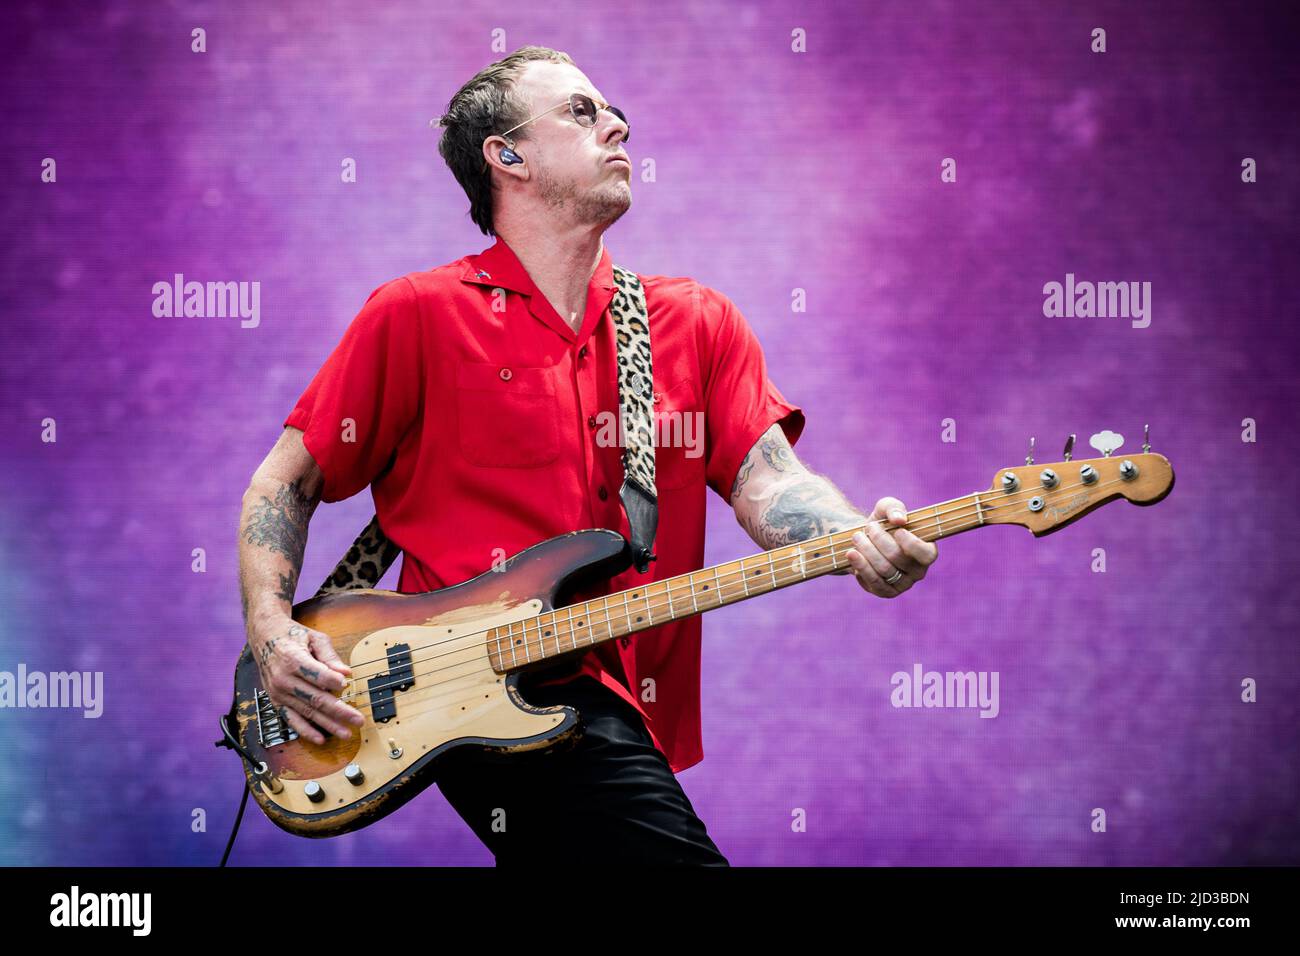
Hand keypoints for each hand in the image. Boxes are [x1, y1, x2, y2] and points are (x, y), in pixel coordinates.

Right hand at [249, 614, 365, 744]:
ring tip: (346, 733)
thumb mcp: (313, 637)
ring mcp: (279, 693)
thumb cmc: (292, 636)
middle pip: (315, 698)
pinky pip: (291, 720)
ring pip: (307, 712)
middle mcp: (283, 679)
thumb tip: (346, 672)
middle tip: (358, 719)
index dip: (332, 680)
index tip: (346, 684)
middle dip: (339, 711)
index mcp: (292, 659)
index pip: (316, 674)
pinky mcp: (276, 702)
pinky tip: (320, 739)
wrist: (264, 638)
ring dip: (328, 724)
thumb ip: (330, 656)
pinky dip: (305, 731)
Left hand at [843, 497, 937, 597]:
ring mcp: (903, 584)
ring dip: (867, 551)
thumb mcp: (886, 508)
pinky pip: (874, 583)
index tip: (896, 529)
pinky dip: (860, 567)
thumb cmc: (882, 524)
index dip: (911, 543)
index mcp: (927, 552)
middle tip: (868, 527)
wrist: (865, 540)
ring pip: (884, 570)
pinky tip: (853, 554)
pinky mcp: (886, 592)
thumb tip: (899, 519)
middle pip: (898, 558)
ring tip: (856, 537)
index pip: (927, 555)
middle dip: (879, 540)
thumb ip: (894, 507)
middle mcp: (918, 571)